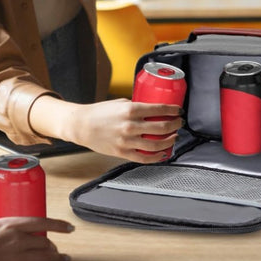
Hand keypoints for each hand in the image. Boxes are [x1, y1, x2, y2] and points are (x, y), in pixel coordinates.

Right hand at [0, 217, 72, 260]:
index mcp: (10, 223)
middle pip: (44, 242)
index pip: (42, 222)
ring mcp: (16, 256)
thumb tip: (5, 229)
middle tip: (58, 250)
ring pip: (44, 256)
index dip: (58, 225)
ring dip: (57, 259)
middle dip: (53, 247)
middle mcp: (17, 238)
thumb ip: (2, 228)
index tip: (68, 227)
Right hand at [67, 98, 183, 162]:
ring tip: (173, 137)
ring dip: (169, 141)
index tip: (178, 111)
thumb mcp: (120, 102)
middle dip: (175, 125)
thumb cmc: (99, 112)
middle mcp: (130, 125)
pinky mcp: (122, 152)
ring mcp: (126, 141)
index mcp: (130, 109)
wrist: (82, 125)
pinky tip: (162, 154)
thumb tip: (151, 109)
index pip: (159, 109)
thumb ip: (135, 106)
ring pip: (155, 144)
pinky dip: (156, 157)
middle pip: (161, 127)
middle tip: (179, 123)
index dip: (172, 110)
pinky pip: (143, 158)